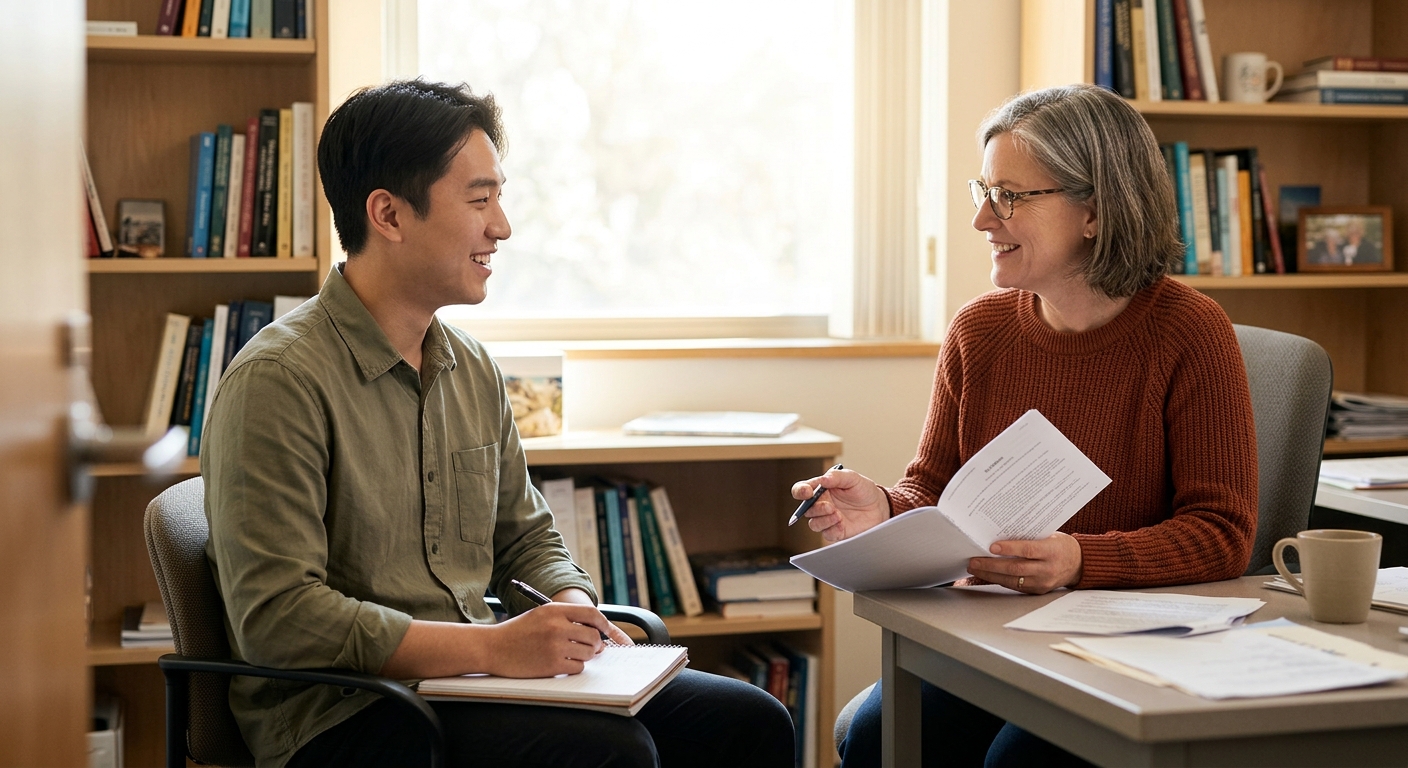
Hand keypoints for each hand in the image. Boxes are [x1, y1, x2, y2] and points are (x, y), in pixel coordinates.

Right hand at [483, 602, 622, 676]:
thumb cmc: (517, 632)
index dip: (603, 623)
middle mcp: (557, 626)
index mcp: (554, 610)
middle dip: (594, 643)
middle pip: (593, 636)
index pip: (591, 613)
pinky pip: (578, 667)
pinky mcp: (552, 665)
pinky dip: (574, 667)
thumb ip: (566, 619)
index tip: (606, 630)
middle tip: (589, 647)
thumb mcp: (541, 615)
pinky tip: (563, 664)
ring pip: (588, 653)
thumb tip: (595, 631)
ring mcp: (555, 646)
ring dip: (585, 656)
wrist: (492, 648)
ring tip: (571, 654)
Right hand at [790, 468, 890, 542]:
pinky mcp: (836, 531)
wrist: (879, 507)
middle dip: (815, 509)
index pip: (801, 490)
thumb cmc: (863, 490)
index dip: (800, 491)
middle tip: (830, 507)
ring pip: (814, 524)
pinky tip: (842, 525)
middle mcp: (821, 504)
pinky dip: (833, 530)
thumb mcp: (852, 478)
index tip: (807, 492)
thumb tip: (822, 479)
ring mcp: (827, 519)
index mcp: (821, 489)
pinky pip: (827, 534)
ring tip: (838, 516)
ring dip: (824, 520)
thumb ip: (837, 476)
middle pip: (806, 510)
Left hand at [966, 532, 1082, 594]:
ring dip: (990, 575)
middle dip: (991, 565)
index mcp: (1052, 551)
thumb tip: (1000, 534)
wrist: (1079, 564)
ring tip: (975, 568)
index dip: (1009, 548)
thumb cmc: (1060, 545)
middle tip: (974, 561)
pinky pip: (1016, 586)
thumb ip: (1029, 537)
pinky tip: (988, 575)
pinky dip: (1000, 580)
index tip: (991, 546)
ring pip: (1013, 580)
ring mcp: (1043, 582)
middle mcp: (1048, 569)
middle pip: (1016, 568)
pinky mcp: (1038, 590)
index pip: (1028, 550)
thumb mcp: (1050, 536)